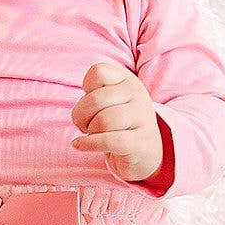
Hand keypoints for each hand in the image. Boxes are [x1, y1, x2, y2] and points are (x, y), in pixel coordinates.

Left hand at [69, 61, 163, 183]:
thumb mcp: (109, 103)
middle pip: (95, 100)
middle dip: (81, 116)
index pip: (98, 72)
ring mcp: (142, 118)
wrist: (145, 152)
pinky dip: (88, 144)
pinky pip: (108, 141)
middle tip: (85, 125)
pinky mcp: (140, 142)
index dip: (86, 89)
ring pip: (102, 121)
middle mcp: (138, 95)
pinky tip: (80, 145)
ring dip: (89, 131)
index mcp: (128, 80)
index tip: (90, 104)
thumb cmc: (119, 125)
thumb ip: (94, 95)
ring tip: (92, 135)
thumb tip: (78, 111)